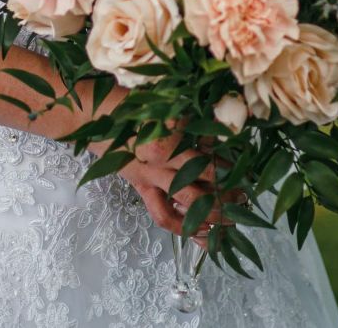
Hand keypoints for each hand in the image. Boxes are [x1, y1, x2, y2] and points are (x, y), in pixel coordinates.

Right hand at [89, 91, 236, 246]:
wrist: (90, 114)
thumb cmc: (127, 100)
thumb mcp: (163, 101)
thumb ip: (191, 117)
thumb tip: (223, 127)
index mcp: (169, 133)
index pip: (209, 151)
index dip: (231, 161)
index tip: (247, 167)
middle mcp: (162, 159)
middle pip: (204, 181)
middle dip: (228, 191)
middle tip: (245, 196)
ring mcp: (151, 176)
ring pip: (188, 204)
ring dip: (213, 214)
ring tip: (232, 219)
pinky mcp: (141, 187)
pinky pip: (163, 215)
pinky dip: (183, 228)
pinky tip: (201, 236)